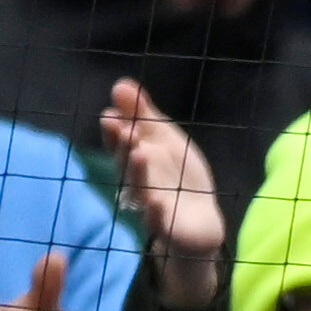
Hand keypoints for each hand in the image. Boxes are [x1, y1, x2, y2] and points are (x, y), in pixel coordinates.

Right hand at [100, 82, 223, 301]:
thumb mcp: (165, 139)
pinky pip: (157, 221)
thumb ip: (144, 115)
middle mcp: (136, 180)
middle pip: (126, 163)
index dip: (114, 129)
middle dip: (123, 146)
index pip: (119, 141)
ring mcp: (149, 204)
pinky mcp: (165, 227)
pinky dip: (156, 213)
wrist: (199, 222)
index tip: (111, 114)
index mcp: (135, 156)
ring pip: (139, 188)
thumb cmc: (178, 176)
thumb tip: (121, 83)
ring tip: (140, 153)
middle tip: (124, 130)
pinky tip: (158, 202)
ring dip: (137, 171)